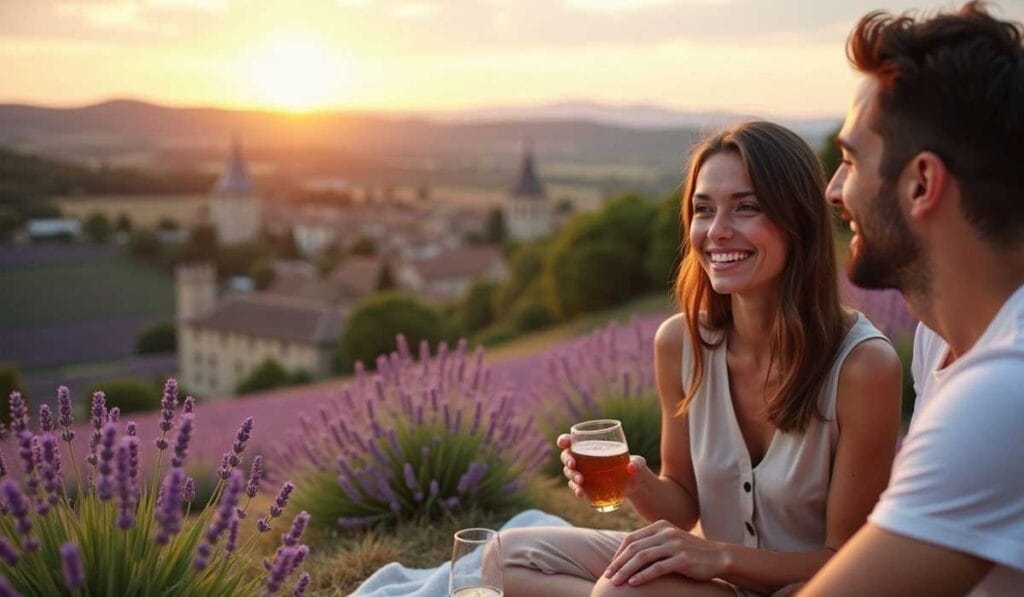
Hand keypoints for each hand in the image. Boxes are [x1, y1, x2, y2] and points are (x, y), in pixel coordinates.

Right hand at [557, 434, 646, 500]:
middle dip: (567, 459)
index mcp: (593, 446)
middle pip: (567, 456)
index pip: (573, 440)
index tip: (563, 443)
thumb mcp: (639, 463)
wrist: (634, 485)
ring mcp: (584, 473)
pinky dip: (577, 490)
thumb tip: (631, 467)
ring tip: (580, 482)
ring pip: (570, 472)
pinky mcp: (586, 486)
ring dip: (572, 476)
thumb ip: (637, 463)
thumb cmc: (634, 466)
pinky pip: (576, 487)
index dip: (564, 440)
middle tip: (573, 464)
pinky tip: (581, 494)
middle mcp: (584, 458)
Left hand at [603, 519, 728, 585]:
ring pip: (643, 557)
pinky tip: (633, 583)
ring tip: (616, 582)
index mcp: (659, 526)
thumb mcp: (669, 542)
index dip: (618, 553)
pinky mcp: (683, 559)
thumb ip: (651, 543)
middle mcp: (665, 532)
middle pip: (634, 548)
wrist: (718, 557)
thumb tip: (627, 555)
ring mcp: (674, 545)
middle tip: (608, 576)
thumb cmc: (689, 552)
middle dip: (618, 563)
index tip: (611, 567)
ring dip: (626, 571)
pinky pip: (658, 568)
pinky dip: (643, 576)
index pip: (631, 538)